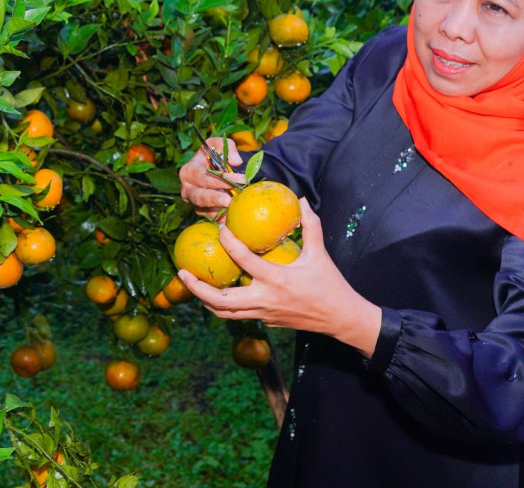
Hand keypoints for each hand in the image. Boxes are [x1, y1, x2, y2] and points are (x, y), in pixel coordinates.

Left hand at [177, 198, 383, 357]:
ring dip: (205, 300)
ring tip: (192, 285)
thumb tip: (302, 200)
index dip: (228, 242)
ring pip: (225, 313)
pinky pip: (239, 315)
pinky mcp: (266, 323)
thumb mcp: (320, 253)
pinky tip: (216, 292)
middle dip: (197, 288)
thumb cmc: (330, 284)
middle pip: (221, 300)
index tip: (219, 229)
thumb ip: (310, 225)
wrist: (341, 319)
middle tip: (182, 272)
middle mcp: (265, 300)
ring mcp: (264, 314)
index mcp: (276, 280)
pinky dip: (223, 305)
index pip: (243, 260)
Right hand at [179, 138, 245, 216]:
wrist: (212, 169)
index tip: (242, 179)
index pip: (204, 177)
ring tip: (231, 214)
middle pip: (199, 196)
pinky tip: (232, 221)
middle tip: (229, 201)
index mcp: (188, 171)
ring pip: (203, 210)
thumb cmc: (213, 156)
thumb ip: (227, 147)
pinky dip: (221, 220)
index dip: (222, 179)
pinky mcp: (201, 212)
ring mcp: (193, 202)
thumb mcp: (217, 145)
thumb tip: (236, 161)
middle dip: (214, 198)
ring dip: (218, 212)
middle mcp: (187, 189)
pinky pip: (210, 218)